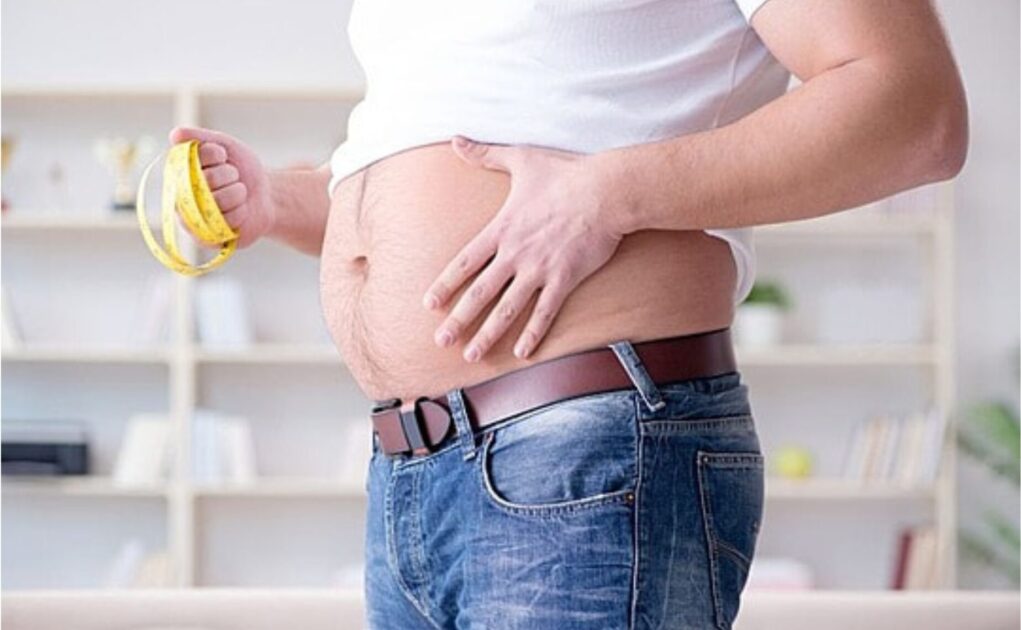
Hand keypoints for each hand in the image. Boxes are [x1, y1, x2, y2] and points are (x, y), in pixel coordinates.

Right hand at [167, 127, 273, 247]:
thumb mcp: (226, 147)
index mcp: (178, 173)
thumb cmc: (242, 170)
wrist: (266, 196)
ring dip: (238, 193)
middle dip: (230, 174)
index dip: (216, 154)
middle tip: (234, 178)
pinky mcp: (208, 239)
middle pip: (207, 179)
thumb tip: (175, 134)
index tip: (224, 157)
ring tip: (238, 194)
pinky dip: (241, 212)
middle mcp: (180, 197)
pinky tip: (239, 212)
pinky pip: (228, 220)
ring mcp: (193, 220)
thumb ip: (201, 139)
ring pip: (218, 200)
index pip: (194, 156)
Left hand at [423, 136, 627, 361]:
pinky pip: (545, 312)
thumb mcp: (520, 157)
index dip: (445, 285)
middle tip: (441, 341)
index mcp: (502, 229)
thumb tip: (456, 140)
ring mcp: (539, 269)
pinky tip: (522, 353)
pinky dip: (533, 333)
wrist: (605, 190)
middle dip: (458, 320)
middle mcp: (515, 253)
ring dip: (488, 334)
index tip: (429, 304)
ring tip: (472, 355)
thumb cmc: (565, 173)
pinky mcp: (565, 278)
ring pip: (507, 309)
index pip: (465, 262)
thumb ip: (485, 154)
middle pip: (479, 293)